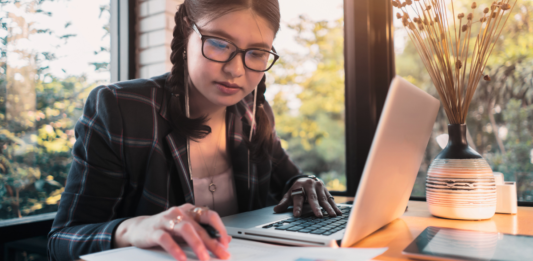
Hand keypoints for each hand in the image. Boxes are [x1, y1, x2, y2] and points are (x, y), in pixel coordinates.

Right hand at [113, 204, 231, 260]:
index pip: (210, 215)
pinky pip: (166, 239)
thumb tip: (225, 239)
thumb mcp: (186, 230)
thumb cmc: (164, 229)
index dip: (220, 229)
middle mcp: (179, 212)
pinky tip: (181, 258)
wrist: (137, 229)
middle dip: (212, 243)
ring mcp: (166, 220)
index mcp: (189, 211)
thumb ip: (204, 233)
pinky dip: (175, 249)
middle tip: (222, 255)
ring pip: (186, 229)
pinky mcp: (154, 230)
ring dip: (197, 245)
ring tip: (203, 258)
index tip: (226, 243)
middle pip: (200, 227)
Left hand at [273, 177, 341, 217]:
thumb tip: (276, 210)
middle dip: (316, 207)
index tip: (297, 215)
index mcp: (299, 187)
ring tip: (332, 216)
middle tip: (319, 216)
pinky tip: (338, 213)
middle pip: (312, 198)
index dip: (297, 207)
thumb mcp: (289, 195)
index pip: (297, 198)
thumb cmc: (297, 190)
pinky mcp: (326, 190)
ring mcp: (319, 187)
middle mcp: (309, 186)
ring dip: (329, 208)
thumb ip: (284, 203)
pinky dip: (335, 206)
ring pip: (323, 198)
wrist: (306, 180)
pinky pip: (331, 199)